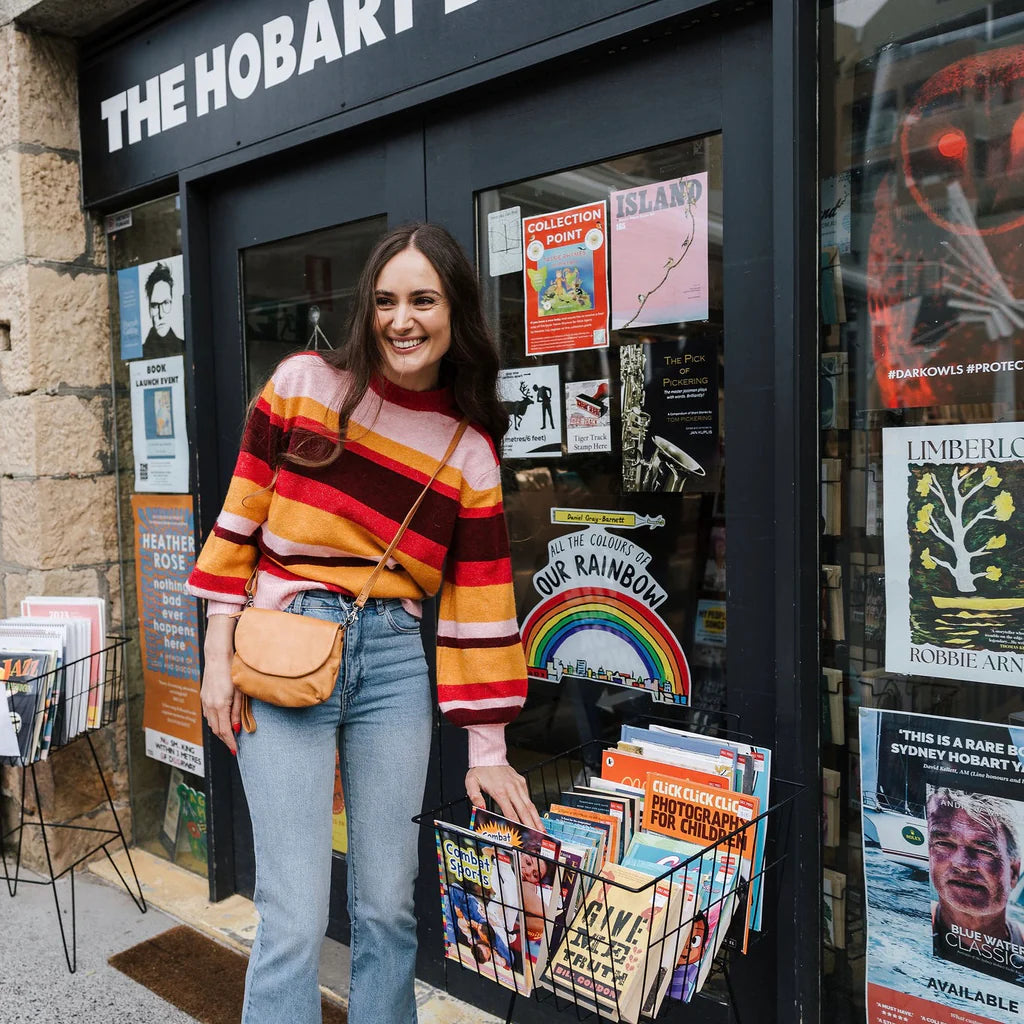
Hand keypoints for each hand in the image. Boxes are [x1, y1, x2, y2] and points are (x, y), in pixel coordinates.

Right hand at [201, 615, 241, 753]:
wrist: (217, 657)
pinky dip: (215, 722)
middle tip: (233, 746)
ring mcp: (205, 701)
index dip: (230, 742)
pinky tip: (222, 722)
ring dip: (220, 731)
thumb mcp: (240, 692)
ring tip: (229, 736)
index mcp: (220, 705)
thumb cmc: (232, 672)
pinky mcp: (203, 697)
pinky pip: (208, 715)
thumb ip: (237, 711)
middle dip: (225, 739)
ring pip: (211, 723)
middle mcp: (210, 705)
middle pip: (216, 729)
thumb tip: (237, 728)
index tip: (235, 750)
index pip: (225, 731)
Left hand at [466, 765, 543, 831]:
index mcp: (500, 791)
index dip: (516, 824)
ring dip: (536, 818)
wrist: (489, 756)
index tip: (521, 834)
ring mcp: (518, 785)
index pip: (510, 812)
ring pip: (530, 804)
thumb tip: (480, 808)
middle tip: (537, 836)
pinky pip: (528, 797)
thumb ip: (475, 796)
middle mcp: (511, 789)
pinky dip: (533, 808)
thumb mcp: (471, 783)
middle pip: (524, 810)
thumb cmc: (480, 770)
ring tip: (541, 830)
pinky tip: (536, 817)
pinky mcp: (521, 782)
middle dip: (531, 825)